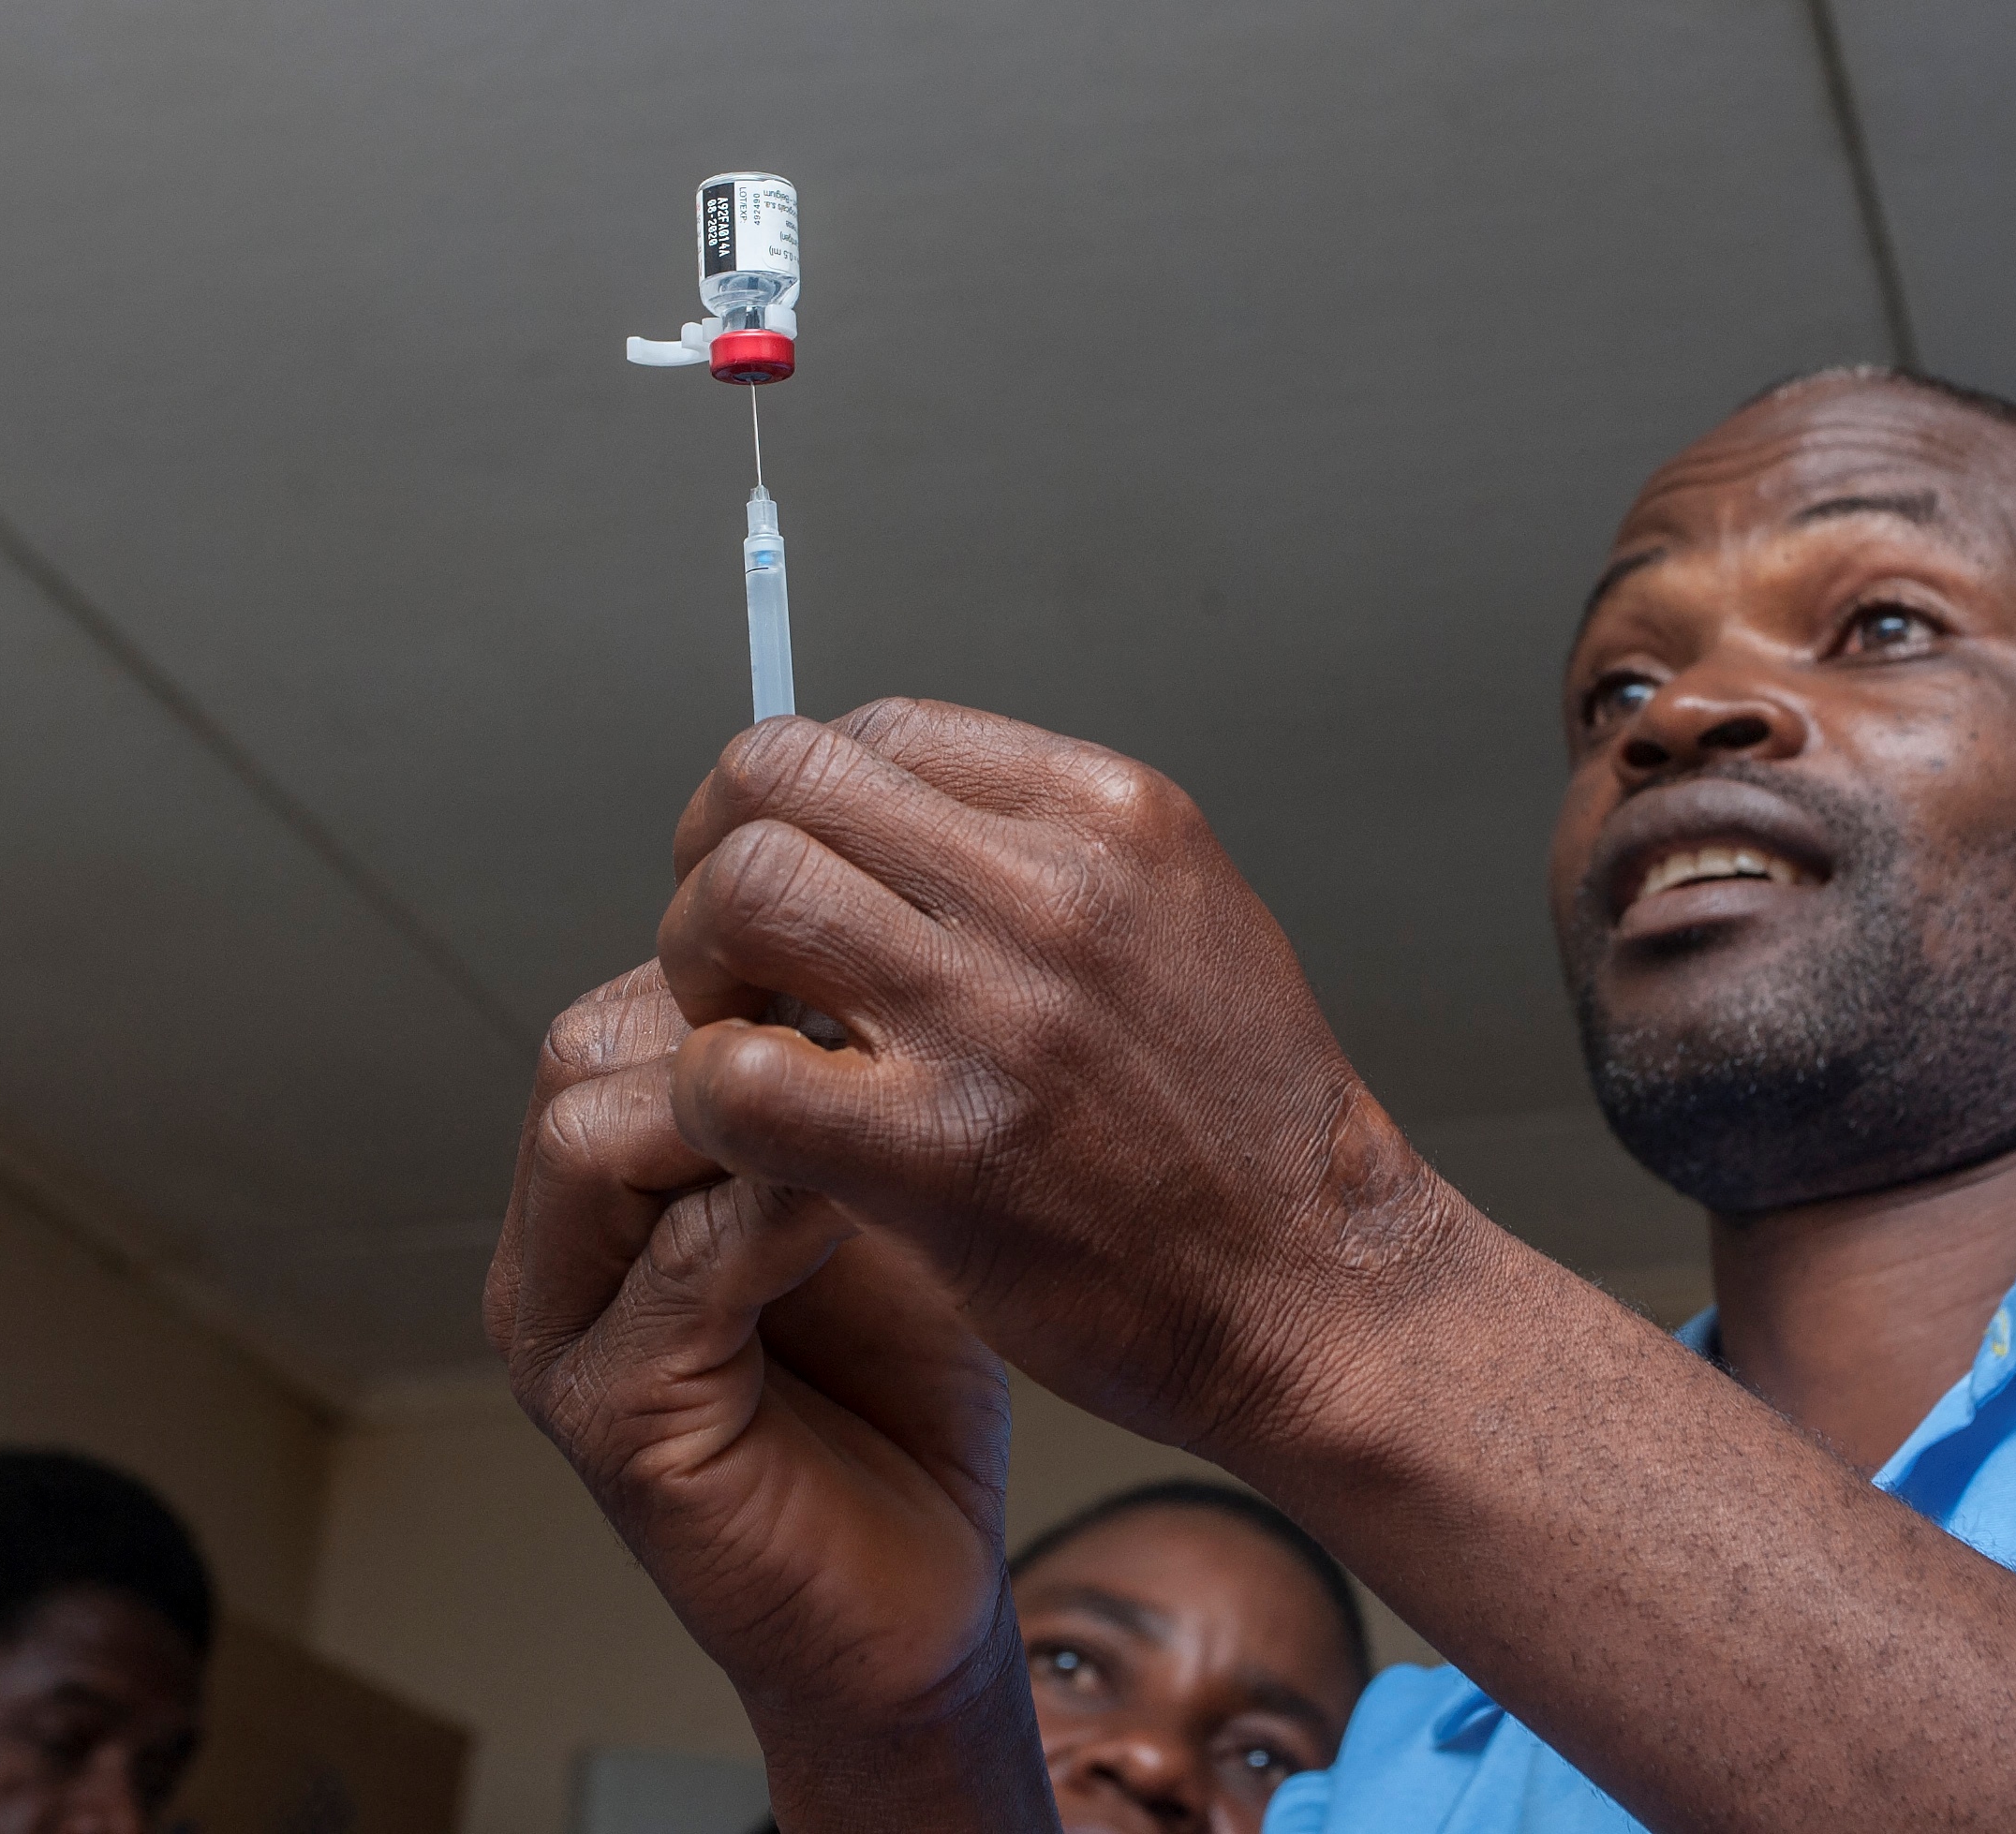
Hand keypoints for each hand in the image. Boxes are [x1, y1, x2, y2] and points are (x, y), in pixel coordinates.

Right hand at [486, 962, 1054, 1831]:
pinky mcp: (613, 1424)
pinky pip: (668, 1272)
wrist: (925, 1585)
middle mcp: (560, 1242)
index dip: (758, 962)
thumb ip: (848, 1071)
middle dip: (741, 1017)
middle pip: (592, 1043)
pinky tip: (867, 1203)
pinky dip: (772, 1216)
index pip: (639, 994)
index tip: (891, 963)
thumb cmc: (914, 1381)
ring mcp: (566, 1335)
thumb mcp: (884, 1184)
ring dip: (749, 1101)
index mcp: (613, 1172)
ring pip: (591, 1133)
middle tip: (881, 1026)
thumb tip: (886, 915)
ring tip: (874, 1105)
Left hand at [653, 702, 1474, 1458]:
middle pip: (782, 779)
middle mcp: (1055, 893)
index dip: (800, 798)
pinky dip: (706, 1095)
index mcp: (1114, 816)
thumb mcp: (1188, 916)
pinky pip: (733, 1072)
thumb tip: (887, 815)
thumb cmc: (1243, 1124)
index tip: (797, 871)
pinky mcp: (941, 1153)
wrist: (1318, 1288)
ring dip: (697, 962)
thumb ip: (1046, 853)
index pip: (880, 727)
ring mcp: (995, 1017)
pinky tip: (757, 1132)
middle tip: (731, 949)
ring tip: (738, 1030)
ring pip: (744, 891)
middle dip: (716, 854)